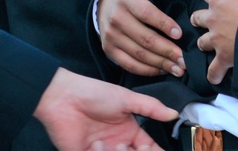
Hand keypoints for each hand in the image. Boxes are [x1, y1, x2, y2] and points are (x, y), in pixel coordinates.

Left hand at [34, 67, 177, 149]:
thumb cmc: (93, 94)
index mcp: (129, 133)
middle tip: (131, 146)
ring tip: (110, 144)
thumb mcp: (126, 99)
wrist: (63, 97)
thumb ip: (151, 107)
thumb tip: (174, 113)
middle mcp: (118, 146)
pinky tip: (96, 145)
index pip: (148, 149)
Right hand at [97, 0, 185, 76]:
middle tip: (185, 59)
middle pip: (145, 38)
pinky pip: (129, 65)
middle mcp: (116, 18)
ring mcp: (111, 36)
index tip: (180, 34)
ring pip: (139, 54)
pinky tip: (162, 70)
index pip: (146, 13)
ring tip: (179, 69)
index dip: (164, 24)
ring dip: (161, 64)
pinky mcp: (109, 50)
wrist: (104, 4)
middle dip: (168, 50)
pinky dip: (147, 71)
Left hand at [190, 0, 237, 83]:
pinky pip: (214, 69)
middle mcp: (214, 18)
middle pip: (198, 17)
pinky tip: (213, 77)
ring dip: (205, 42)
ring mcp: (218, 40)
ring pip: (202, 42)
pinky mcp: (225, 58)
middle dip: (201, 18)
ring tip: (210, 44)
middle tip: (209, 20)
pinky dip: (213, 74)